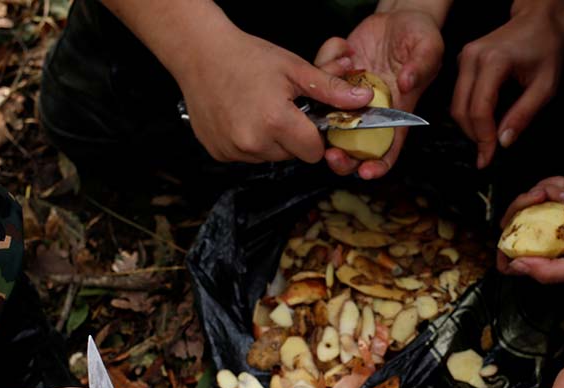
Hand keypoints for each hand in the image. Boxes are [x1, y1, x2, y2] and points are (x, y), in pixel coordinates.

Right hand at [177, 28, 373, 163]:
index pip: (313, 152)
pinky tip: (241, 117)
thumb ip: (331, 90)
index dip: (314, 135)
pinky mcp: (218, 153)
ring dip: (270, 141)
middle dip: (292, 137)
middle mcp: (253, 142)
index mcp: (276, 121)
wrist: (200, 54)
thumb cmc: (247, 57)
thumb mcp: (295, 69)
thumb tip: (363, 99)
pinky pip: (246, 156)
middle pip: (292, 156)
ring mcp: (233, 150)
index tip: (306, 118)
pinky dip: (248, 142)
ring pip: (269, 158)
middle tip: (280, 108)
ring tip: (259, 111)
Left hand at [315, 9, 443, 178]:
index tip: (365, 171)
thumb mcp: (429, 48)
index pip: (387, 150)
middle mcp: (369, 112)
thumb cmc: (419, 38)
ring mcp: (348, 98)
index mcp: (395, 114)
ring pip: (327, 120)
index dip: (377, 166)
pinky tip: (345, 49)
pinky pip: (318, 81)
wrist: (398, 18)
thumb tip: (407, 84)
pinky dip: (324, 64)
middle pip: (351, 148)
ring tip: (342, 68)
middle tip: (331, 153)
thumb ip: (422, 66)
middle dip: (340, 157)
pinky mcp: (333, 79)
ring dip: (324, 107)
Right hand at [452, 1, 563, 168]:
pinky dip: (469, 113)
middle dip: (473, 136)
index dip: (483, 137)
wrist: (537, 17)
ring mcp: (464, 58)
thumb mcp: (545, 85)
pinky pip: (459, 95)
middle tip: (487, 154)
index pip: (479, 109)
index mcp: (494, 62)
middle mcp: (472, 58)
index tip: (489, 156)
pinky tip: (485, 122)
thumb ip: (524, 114)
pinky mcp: (462, 61)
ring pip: (456, 104)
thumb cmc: (546, 46)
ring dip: (470, 127)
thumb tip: (503, 141)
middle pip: (461, 109)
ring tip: (487, 140)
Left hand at [496, 172, 563, 282]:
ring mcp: (547, 216)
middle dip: (521, 207)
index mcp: (548, 259)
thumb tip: (515, 265)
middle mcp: (544, 239)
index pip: (511, 264)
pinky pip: (539, 186)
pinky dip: (554, 183)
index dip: (503, 254)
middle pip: (510, 226)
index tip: (508, 238)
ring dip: (544, 191)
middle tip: (541, 199)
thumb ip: (549, 273)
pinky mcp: (553, 195)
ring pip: (524, 202)